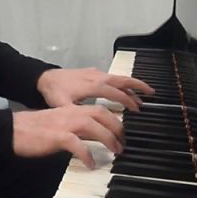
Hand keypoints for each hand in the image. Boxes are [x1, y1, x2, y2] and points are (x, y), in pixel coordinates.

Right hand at [12, 105, 123, 168]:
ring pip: (93, 126)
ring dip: (108, 138)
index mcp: (71, 110)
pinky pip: (77, 144)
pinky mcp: (57, 136)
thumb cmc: (33, 129)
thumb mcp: (58, 123)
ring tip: (115, 151)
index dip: (114, 120)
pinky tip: (91, 164)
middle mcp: (70, 114)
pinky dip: (87, 154)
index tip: (122, 132)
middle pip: (101, 114)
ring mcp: (64, 124)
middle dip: (117, 127)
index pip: (99, 110)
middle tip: (123, 143)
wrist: (12, 130)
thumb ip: (75, 127)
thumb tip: (92, 136)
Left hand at [37, 68, 153, 111]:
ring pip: (119, 77)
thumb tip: (89, 125)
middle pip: (123, 80)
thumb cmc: (54, 91)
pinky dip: (122, 82)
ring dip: (132, 84)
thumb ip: (78, 114)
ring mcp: (96, 73)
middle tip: (152, 93)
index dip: (129, 102)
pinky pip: (112, 76)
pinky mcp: (92, 72)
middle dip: (138, 87)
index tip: (137, 110)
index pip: (117, 93)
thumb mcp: (64, 106)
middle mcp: (98, 77)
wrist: (44, 78)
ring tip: (144, 92)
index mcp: (94, 85)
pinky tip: (123, 88)